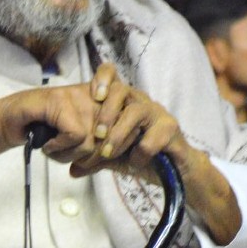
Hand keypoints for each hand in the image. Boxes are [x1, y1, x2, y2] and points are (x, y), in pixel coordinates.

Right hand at [0, 83, 103, 171]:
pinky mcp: (62, 101)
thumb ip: (100, 148)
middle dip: (87, 160)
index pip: (128, 128)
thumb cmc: (48, 132)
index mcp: (107, 102)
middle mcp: (96, 94)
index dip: (111, 152)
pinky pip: (75, 136)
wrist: (15, 120)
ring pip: (92, 142)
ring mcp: (79, 95)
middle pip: (109, 141)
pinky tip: (47, 144)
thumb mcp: (80, 143)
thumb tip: (111, 157)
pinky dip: (58, 148)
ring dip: (68, 155)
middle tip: (66, 155)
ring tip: (53, 148)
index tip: (95, 158)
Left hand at [65, 62, 192, 178]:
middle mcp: (140, 101)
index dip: (102, 79)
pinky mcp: (170, 129)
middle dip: (106, 113)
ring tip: (108, 153)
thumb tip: (72, 171)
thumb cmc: (141, 157)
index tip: (93, 97)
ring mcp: (156, 113)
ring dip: (118, 134)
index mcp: (123, 102)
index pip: (112, 75)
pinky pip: (150, 140)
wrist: (174, 172)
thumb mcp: (113, 158)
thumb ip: (93, 160)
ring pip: (135, 112)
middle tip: (97, 135)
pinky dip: (138, 155)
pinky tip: (136, 164)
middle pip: (121, 90)